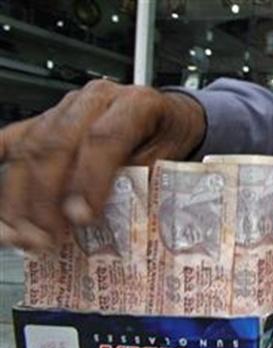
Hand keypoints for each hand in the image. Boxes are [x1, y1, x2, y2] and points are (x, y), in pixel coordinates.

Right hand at [0, 79, 204, 250]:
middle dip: (46, 198)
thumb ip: (143, 183)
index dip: (89, 179)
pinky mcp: (43, 120)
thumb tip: (111, 221)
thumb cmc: (169, 139)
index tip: (81, 217)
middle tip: (46, 238)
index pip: (104, 138)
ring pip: (29, 148)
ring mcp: (65, 108)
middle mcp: (95, 100)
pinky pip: (12, 141)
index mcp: (135, 103)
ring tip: (22, 235)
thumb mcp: (172, 160)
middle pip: (57, 143)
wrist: (168, 117)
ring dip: (19, 198)